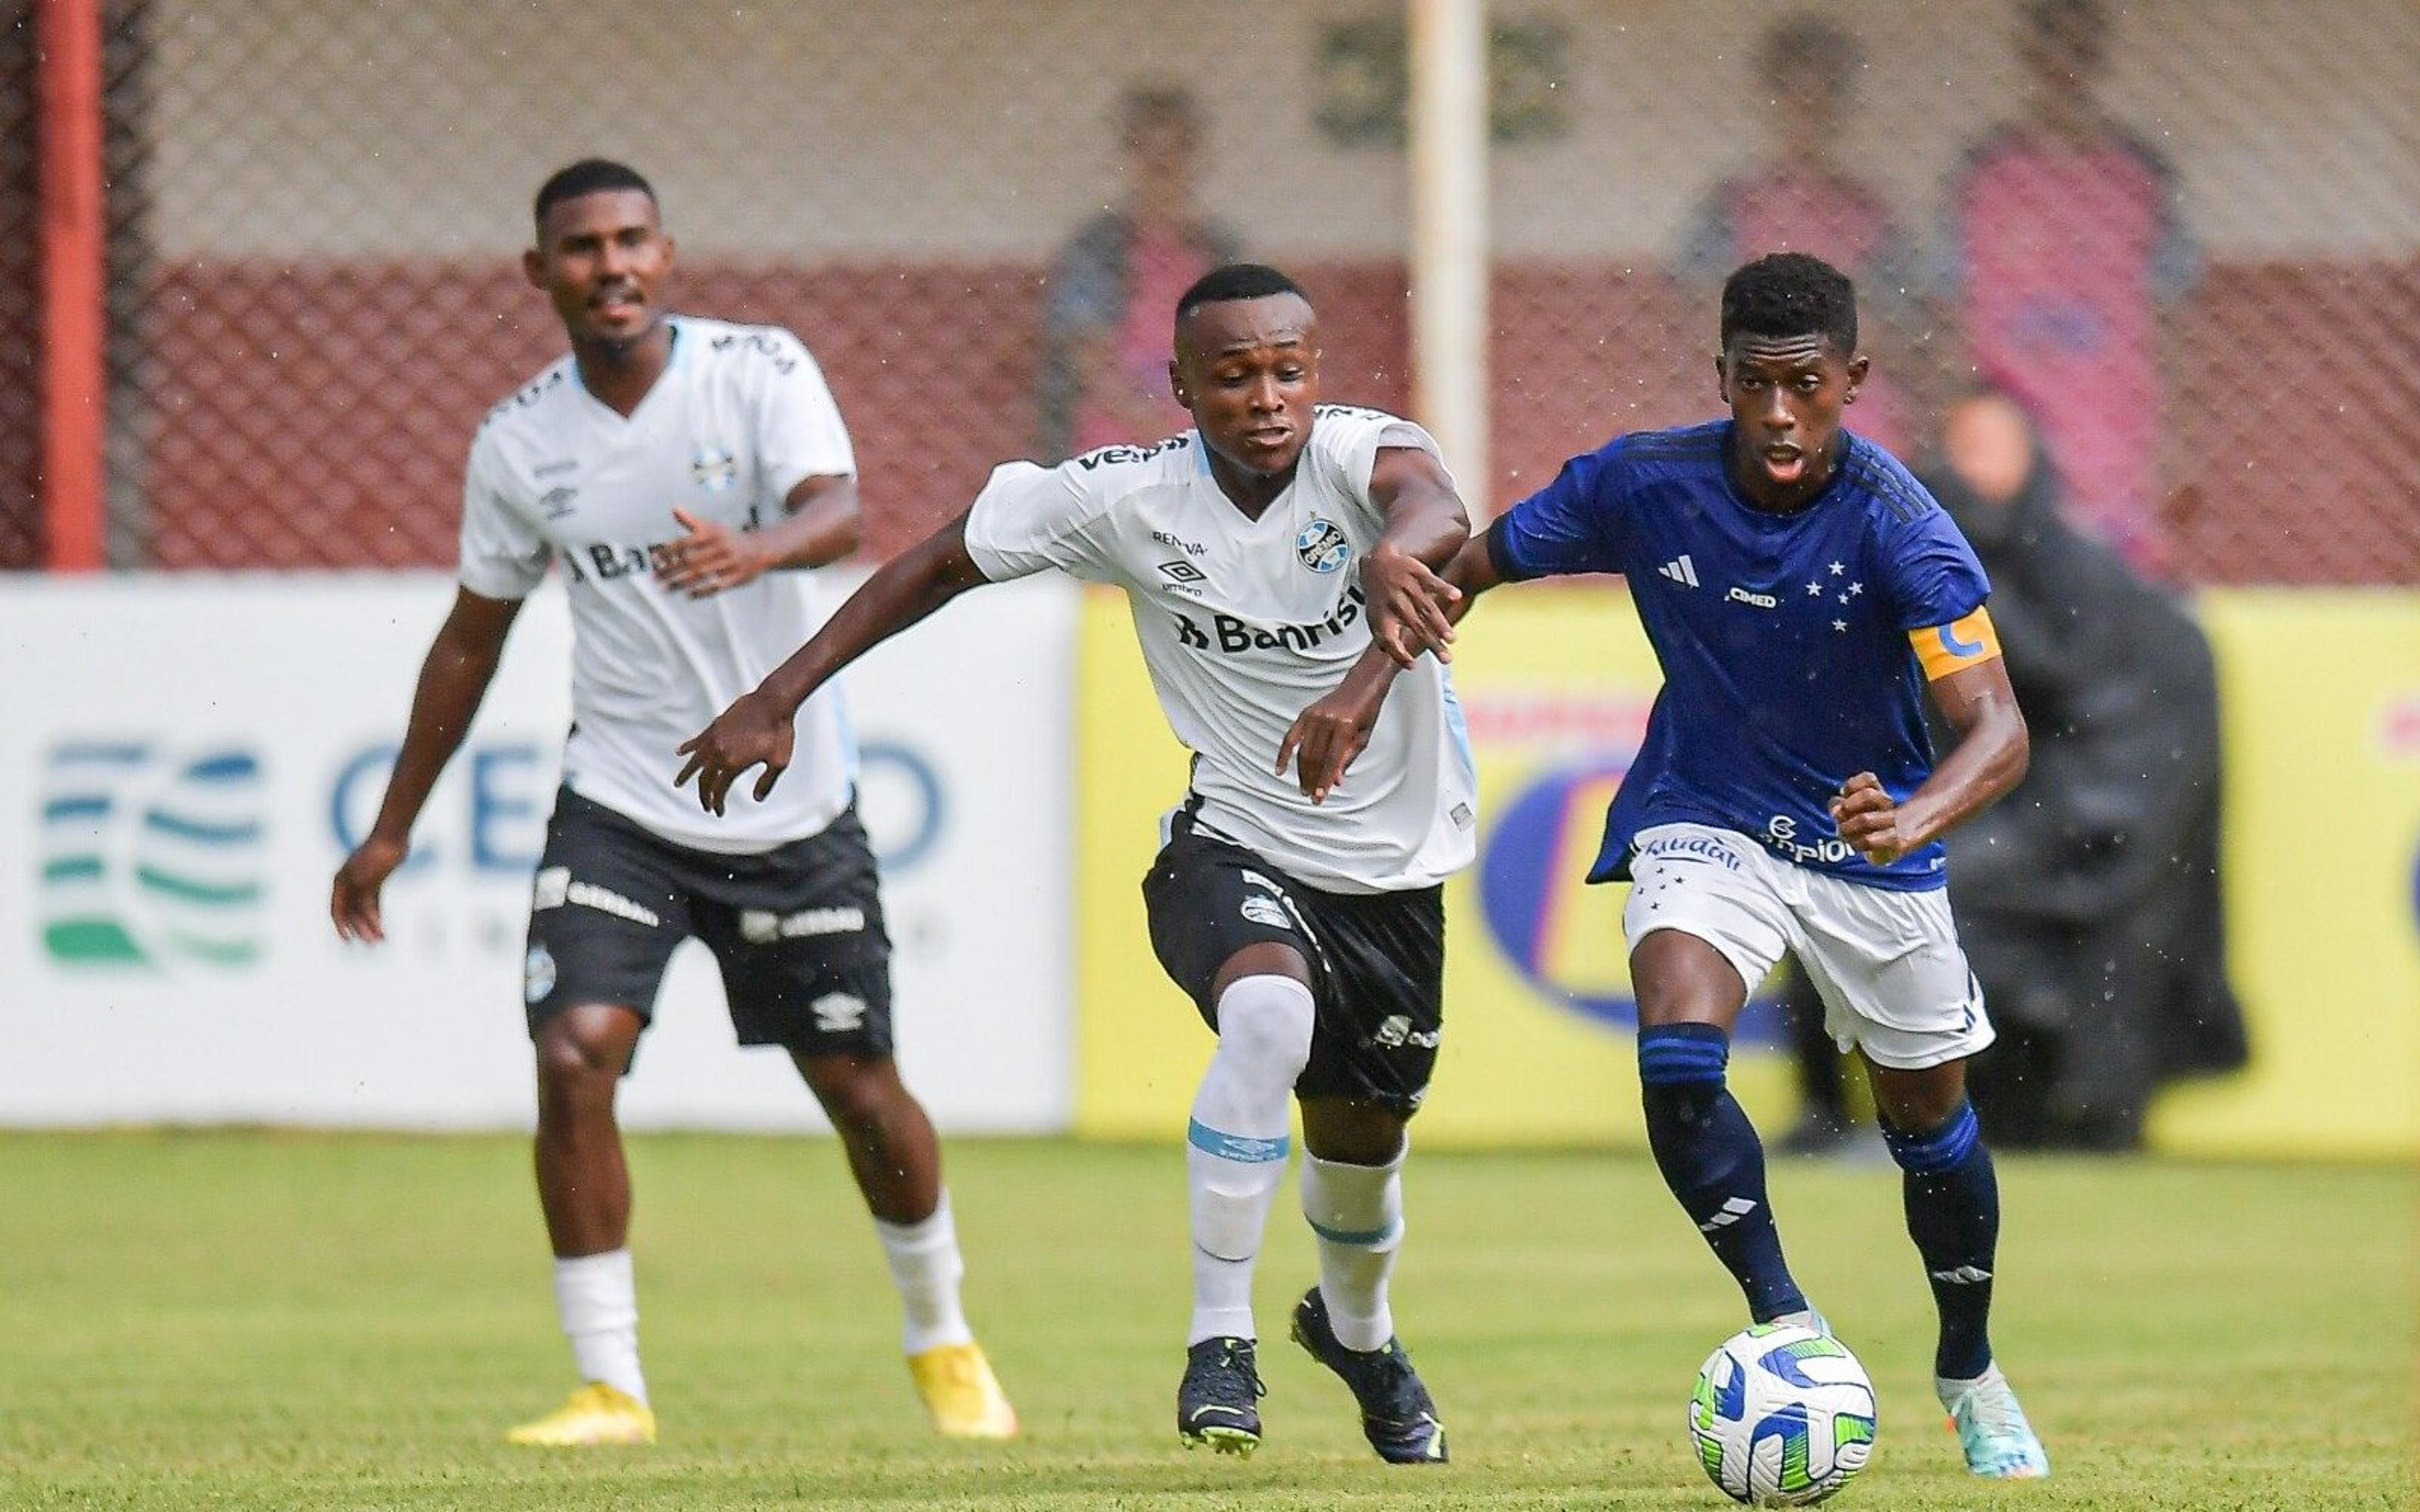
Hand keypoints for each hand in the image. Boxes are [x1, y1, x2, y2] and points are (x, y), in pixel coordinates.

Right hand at [331, 833, 408, 942]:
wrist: (392, 837)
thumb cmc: (375, 854)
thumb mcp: (362, 876)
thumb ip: (357, 897)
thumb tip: (352, 916)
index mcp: (340, 883)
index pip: (337, 910)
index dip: (341, 926)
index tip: (348, 940)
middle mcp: (348, 885)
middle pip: (352, 913)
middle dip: (361, 929)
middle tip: (372, 943)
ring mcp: (361, 884)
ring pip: (364, 910)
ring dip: (370, 925)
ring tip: (381, 939)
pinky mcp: (375, 883)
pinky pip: (373, 903)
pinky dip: (377, 915)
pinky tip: (381, 927)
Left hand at [657, 508, 767, 597]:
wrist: (760, 549)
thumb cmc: (729, 538)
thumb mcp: (713, 527)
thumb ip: (692, 521)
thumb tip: (674, 508)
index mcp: (713, 533)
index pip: (686, 542)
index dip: (669, 550)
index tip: (654, 559)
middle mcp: (721, 547)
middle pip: (691, 560)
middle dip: (671, 569)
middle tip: (655, 577)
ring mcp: (730, 562)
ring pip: (701, 574)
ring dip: (681, 582)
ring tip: (665, 588)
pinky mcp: (738, 577)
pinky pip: (718, 585)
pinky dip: (703, 591)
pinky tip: (688, 595)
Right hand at [674, 689, 795, 814]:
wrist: (774, 702)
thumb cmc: (779, 731)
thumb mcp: (779, 762)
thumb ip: (766, 782)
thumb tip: (757, 799)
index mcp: (734, 763)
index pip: (719, 789)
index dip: (717, 802)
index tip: (718, 811)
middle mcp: (719, 752)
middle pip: (705, 778)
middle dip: (703, 795)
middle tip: (705, 805)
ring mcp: (715, 738)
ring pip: (695, 760)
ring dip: (686, 774)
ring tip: (679, 783)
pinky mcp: (715, 726)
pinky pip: (697, 740)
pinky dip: (688, 747)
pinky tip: (680, 752)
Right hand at [1277, 682, 1384, 803]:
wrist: (1361, 685)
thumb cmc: (1366, 711)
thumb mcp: (1363, 737)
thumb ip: (1347, 759)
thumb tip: (1335, 780)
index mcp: (1344, 726)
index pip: (1331, 760)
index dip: (1324, 781)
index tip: (1320, 796)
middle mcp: (1327, 720)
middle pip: (1315, 758)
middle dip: (1312, 780)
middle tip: (1311, 796)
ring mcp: (1314, 715)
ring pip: (1303, 751)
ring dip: (1302, 772)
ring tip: (1303, 787)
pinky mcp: (1306, 714)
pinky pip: (1290, 737)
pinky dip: (1284, 754)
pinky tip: (1280, 768)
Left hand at [1360, 544, 1459, 668]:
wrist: (1376, 561)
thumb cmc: (1379, 595)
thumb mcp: (1374, 617)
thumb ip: (1384, 638)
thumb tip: (1399, 661)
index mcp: (1382, 615)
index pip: (1389, 638)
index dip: (1399, 653)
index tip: (1413, 664)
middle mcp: (1394, 602)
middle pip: (1415, 626)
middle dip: (1432, 643)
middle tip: (1446, 658)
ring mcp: (1406, 586)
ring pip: (1425, 607)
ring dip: (1439, 623)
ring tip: (1451, 638)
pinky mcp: (1416, 572)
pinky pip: (1431, 581)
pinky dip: (1444, 589)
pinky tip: (1456, 596)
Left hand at [1828, 771, 1906, 864]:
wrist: (1888, 846)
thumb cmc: (1862, 826)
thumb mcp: (1847, 812)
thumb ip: (1838, 806)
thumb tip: (1835, 809)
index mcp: (1877, 793)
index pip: (1869, 779)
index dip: (1851, 786)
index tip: (1843, 794)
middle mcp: (1886, 805)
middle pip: (1868, 795)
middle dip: (1848, 806)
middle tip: (1838, 816)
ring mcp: (1891, 822)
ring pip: (1865, 819)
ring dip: (1847, 826)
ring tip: (1843, 832)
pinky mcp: (1893, 842)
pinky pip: (1869, 841)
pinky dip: (1856, 842)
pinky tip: (1855, 843)